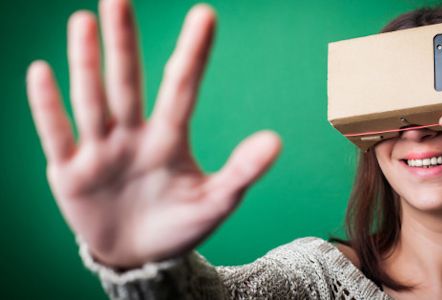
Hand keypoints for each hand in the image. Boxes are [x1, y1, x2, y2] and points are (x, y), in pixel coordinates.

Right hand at [26, 0, 280, 267]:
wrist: (140, 255)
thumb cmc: (179, 224)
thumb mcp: (215, 201)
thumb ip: (242, 171)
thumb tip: (276, 140)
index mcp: (169, 139)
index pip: (182, 88)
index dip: (193, 54)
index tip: (206, 15)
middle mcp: (133, 135)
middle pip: (129, 83)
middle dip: (125, 43)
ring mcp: (100, 150)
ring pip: (93, 100)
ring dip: (87, 64)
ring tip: (84, 22)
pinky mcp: (70, 171)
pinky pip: (57, 135)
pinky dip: (47, 107)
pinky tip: (41, 72)